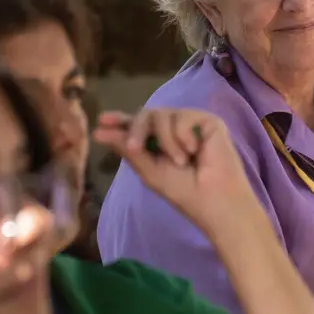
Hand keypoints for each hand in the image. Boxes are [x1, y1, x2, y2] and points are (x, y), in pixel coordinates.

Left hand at [92, 109, 258, 233]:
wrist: (215, 200)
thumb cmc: (185, 192)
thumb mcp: (150, 172)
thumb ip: (128, 149)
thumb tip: (98, 131)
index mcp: (159, 143)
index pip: (138, 126)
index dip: (120, 120)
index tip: (102, 120)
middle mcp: (173, 130)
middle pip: (146, 114)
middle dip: (136, 130)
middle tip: (134, 148)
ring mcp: (190, 123)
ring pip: (162, 114)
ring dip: (166, 141)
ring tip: (182, 161)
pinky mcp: (207, 120)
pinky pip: (182, 117)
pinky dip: (183, 136)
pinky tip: (195, 151)